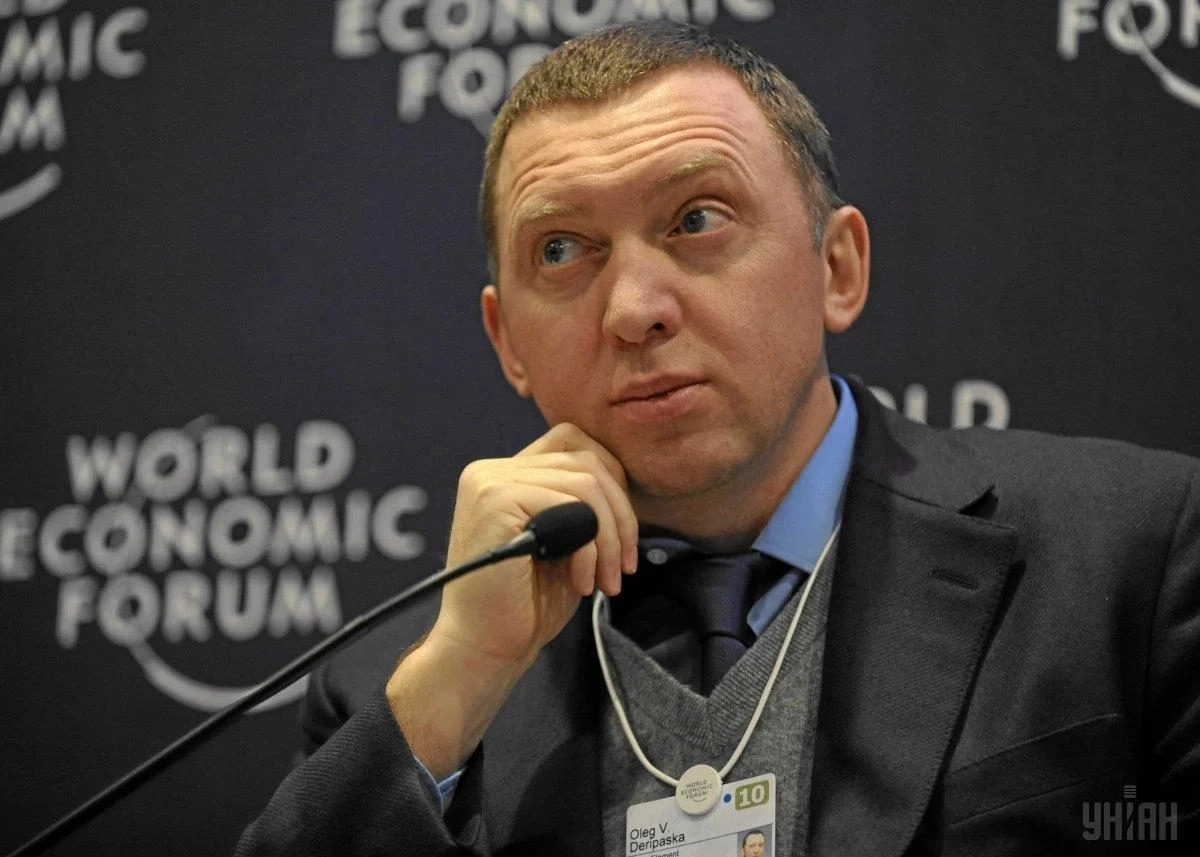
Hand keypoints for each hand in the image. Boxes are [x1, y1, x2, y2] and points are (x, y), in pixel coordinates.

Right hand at [385, 423, 637, 778]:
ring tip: (607, 580)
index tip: (622, 535)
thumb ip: (580, 504)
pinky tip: (581, 584)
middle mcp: (491, 469)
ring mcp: (490, 481)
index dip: (611, 482)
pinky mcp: (495, 500)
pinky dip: (590, 550)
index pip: (575, 443)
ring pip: (586, 484)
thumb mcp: (563, 541)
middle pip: (587, 461)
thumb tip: (625, 483)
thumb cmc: (524, 604)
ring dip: (610, 537)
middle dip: (621, 516)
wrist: (483, 649)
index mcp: (503, 474)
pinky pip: (571, 508)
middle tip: (625, 566)